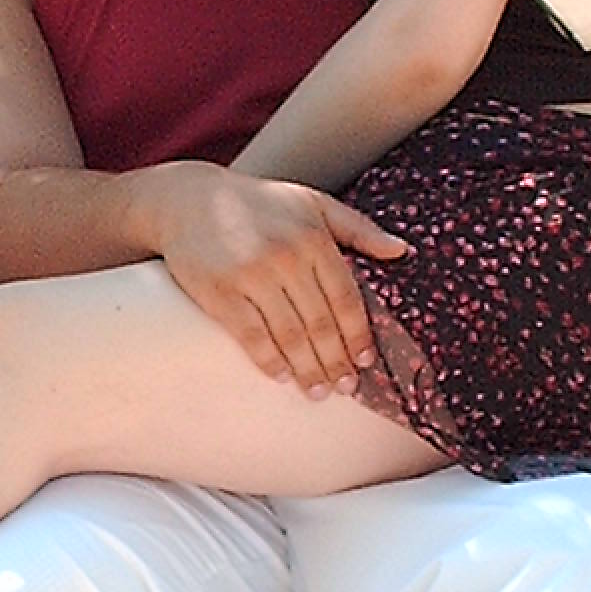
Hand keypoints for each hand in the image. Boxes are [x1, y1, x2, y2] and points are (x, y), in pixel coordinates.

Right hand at [152, 166, 409, 396]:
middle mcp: (285, 256)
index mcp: (313, 237)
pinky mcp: (220, 292)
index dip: (358, 335)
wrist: (187, 200)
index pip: (345, 298)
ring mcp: (251, 275)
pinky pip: (252, 337)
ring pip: (290, 335)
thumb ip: (358, 228)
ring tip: (318, 391)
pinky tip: (282, 376)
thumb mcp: (312, 203)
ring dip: (307, 370)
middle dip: (336, 361)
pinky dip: (270, 361)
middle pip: (320, 323)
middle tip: (346, 387)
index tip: (366, 361)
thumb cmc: (258, 204)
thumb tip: (403, 252)